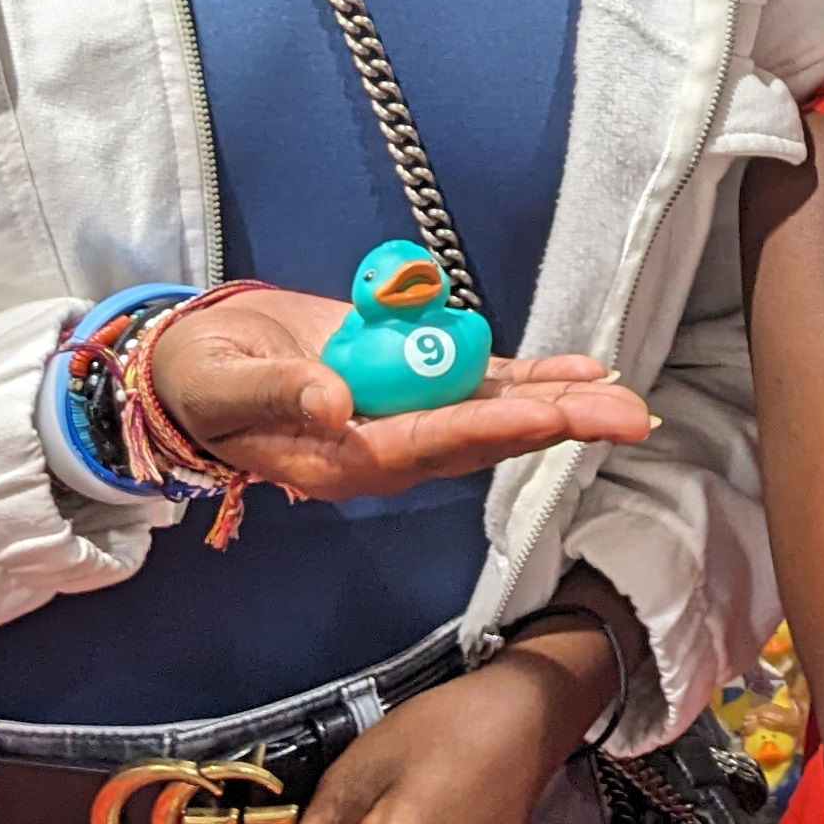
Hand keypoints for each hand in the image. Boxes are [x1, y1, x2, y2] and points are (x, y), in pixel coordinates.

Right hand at [147, 287, 648, 502]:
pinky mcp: (408, 379)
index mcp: (343, 455)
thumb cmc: (202, 383)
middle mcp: (387, 443)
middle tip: (629, 417)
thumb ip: (279, 396)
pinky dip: (531, 376)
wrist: (194, 368)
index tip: (552, 420)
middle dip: (557, 424)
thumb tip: (335, 407)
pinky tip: (583, 372)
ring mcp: (404, 410)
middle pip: (483, 436)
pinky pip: (480, 382)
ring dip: (560, 402)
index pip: (430, 442)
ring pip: (494, 410)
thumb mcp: (225, 385)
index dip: (494, 430)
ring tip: (626, 397)